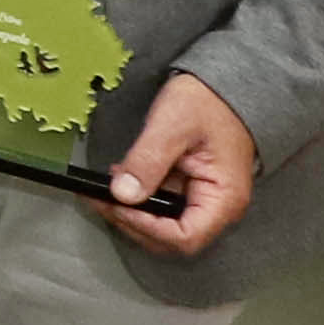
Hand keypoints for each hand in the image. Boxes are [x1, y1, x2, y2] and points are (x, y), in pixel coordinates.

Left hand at [99, 68, 255, 257]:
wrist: (225, 86)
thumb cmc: (209, 102)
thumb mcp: (172, 126)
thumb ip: (147, 161)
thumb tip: (122, 194)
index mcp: (224, 198)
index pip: (185, 237)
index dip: (147, 227)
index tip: (117, 206)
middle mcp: (217, 207)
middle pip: (172, 238)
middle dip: (132, 223)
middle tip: (98, 199)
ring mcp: (203, 199)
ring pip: (163, 226)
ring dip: (130, 214)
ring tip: (101, 190)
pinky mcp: (190, 190)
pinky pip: (162, 206)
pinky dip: (137, 200)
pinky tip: (117, 182)